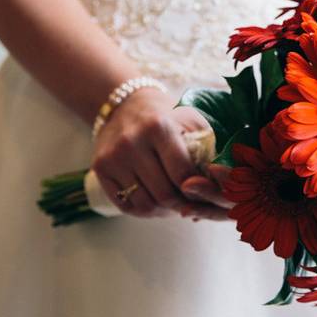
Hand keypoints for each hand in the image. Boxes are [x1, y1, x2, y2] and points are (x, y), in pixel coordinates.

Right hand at [90, 88, 227, 219]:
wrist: (124, 104)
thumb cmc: (166, 115)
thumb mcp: (190, 121)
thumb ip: (206, 148)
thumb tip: (217, 187)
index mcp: (158, 126)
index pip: (183, 174)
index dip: (198, 189)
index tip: (204, 190)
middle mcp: (131, 142)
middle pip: (164, 194)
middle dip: (183, 204)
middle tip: (192, 202)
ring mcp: (112, 157)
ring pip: (145, 205)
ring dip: (164, 211)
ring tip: (175, 203)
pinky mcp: (99, 169)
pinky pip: (126, 206)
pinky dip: (145, 211)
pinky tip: (156, 201)